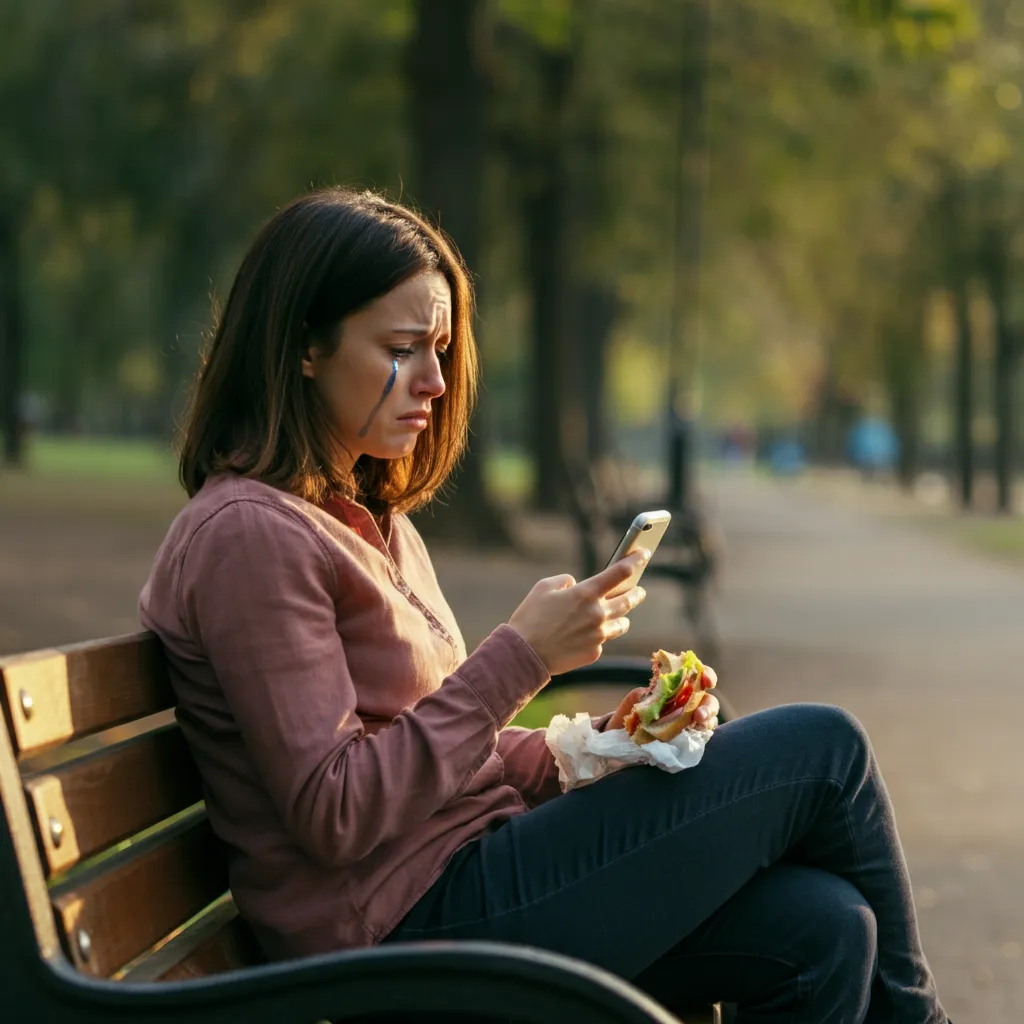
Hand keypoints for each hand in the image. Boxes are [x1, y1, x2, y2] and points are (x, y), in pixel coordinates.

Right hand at [507, 551, 649, 676]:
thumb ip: (565, 581)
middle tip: (640, 590)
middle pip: (628, 600)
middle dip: (637, 593)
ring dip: (622, 616)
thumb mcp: (543, 587)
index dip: (634, 561)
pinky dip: (598, 636)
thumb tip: (576, 585)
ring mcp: (598, 635)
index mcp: (586, 593)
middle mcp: (597, 613)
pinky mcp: (594, 653)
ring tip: (620, 615)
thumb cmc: (530, 618)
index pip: (619, 573)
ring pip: (622, 623)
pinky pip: (603, 640)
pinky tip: (586, 636)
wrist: (524, 655)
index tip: (643, 555)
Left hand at [604, 664, 720, 731]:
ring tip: (698, 724)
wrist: (625, 737)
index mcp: (680, 688)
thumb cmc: (634, 712)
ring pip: (710, 720)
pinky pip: (701, 737)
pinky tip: (695, 735)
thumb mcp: (635, 699)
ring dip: (708, 721)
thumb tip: (648, 696)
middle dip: (708, 706)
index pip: (699, 677)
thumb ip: (644, 695)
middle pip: (709, 701)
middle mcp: (690, 704)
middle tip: (699, 714)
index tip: (706, 680)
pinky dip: (700, 735)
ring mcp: (691, 722)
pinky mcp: (689, 740)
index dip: (707, 675)